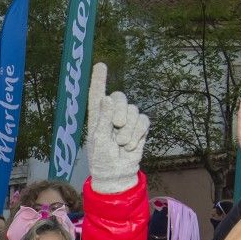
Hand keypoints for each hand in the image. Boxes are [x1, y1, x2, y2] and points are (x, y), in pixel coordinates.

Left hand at [85, 62, 149, 191]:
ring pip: (133, 110)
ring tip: (121, 144)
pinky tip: (131, 145)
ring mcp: (126, 121)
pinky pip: (143, 120)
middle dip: (121, 109)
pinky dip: (138, 133)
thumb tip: (108, 98)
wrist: (117, 174)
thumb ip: (104, 119)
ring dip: (129, 129)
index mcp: (97, 116)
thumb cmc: (102, 159)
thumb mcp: (99, 140)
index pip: (97, 94)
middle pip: (120, 97)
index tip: (101, 65)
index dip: (99, 80)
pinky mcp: (139, 128)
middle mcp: (111, 115)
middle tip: (117, 125)